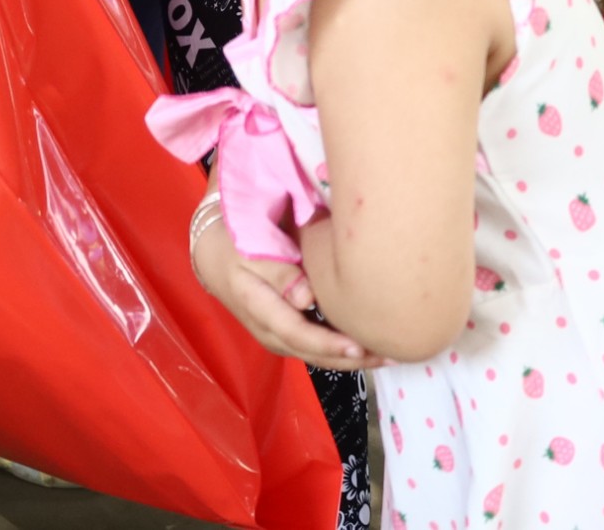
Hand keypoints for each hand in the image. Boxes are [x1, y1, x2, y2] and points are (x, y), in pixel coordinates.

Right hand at [192, 214, 383, 370]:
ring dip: (351, 359)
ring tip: (387, 356)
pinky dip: (341, 351)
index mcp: (257, 307)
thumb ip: (277, 272)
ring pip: (316, 356)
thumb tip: (306, 298)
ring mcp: (276, 336)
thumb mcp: (249, 249)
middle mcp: (268, 331)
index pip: (296, 333)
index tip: (359, 346)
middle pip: (312, 354)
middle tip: (390, 357)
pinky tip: (367, 348)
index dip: (328, 344)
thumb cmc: (235, 243)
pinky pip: (315, 348)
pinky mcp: (285, 334)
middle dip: (351, 360)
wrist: (214, 254)